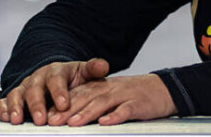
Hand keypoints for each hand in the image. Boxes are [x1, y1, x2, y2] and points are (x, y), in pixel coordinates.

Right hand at [0, 58, 108, 124]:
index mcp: (55, 71)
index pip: (56, 79)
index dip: (59, 91)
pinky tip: (7, 117)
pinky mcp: (15, 97)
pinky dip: (4, 108)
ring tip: (18, 119)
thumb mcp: (84, 73)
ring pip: (17, 94)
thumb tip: (103, 66)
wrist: (55, 78)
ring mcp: (24, 88)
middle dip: (37, 104)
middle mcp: (37, 78)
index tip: (63, 104)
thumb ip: (93, 70)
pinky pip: (5, 100)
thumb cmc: (70, 78)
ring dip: (16, 107)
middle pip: (34, 89)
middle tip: (41, 119)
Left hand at [47, 74, 176, 125]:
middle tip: (52, 120)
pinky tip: (105, 123)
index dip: (61, 104)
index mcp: (101, 87)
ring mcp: (124, 95)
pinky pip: (125, 110)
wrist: (164, 89)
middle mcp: (110, 89)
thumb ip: (93, 103)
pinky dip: (115, 116)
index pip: (78, 94)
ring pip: (102, 103)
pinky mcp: (139, 104)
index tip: (47, 115)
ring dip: (86, 113)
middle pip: (85, 97)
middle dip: (67, 109)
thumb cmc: (134, 96)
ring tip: (72, 123)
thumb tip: (70, 117)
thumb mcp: (111, 96)